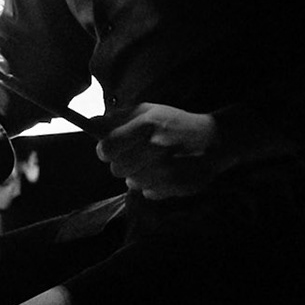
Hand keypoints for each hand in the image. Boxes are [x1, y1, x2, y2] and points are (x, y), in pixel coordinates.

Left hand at [95, 103, 223, 199]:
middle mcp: (156, 147)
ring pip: (131, 182)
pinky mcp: (176, 186)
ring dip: (137, 175)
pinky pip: (148, 192)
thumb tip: (91, 122)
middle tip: (136, 155)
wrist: (214, 139)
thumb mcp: (147, 111)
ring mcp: (167, 169)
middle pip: (117, 169)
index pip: (108, 148)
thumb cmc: (175, 123)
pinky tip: (164, 173)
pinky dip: (152, 186)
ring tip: (152, 163)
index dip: (105, 150)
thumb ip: (117, 117)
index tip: (109, 149)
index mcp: (146, 125)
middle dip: (122, 162)